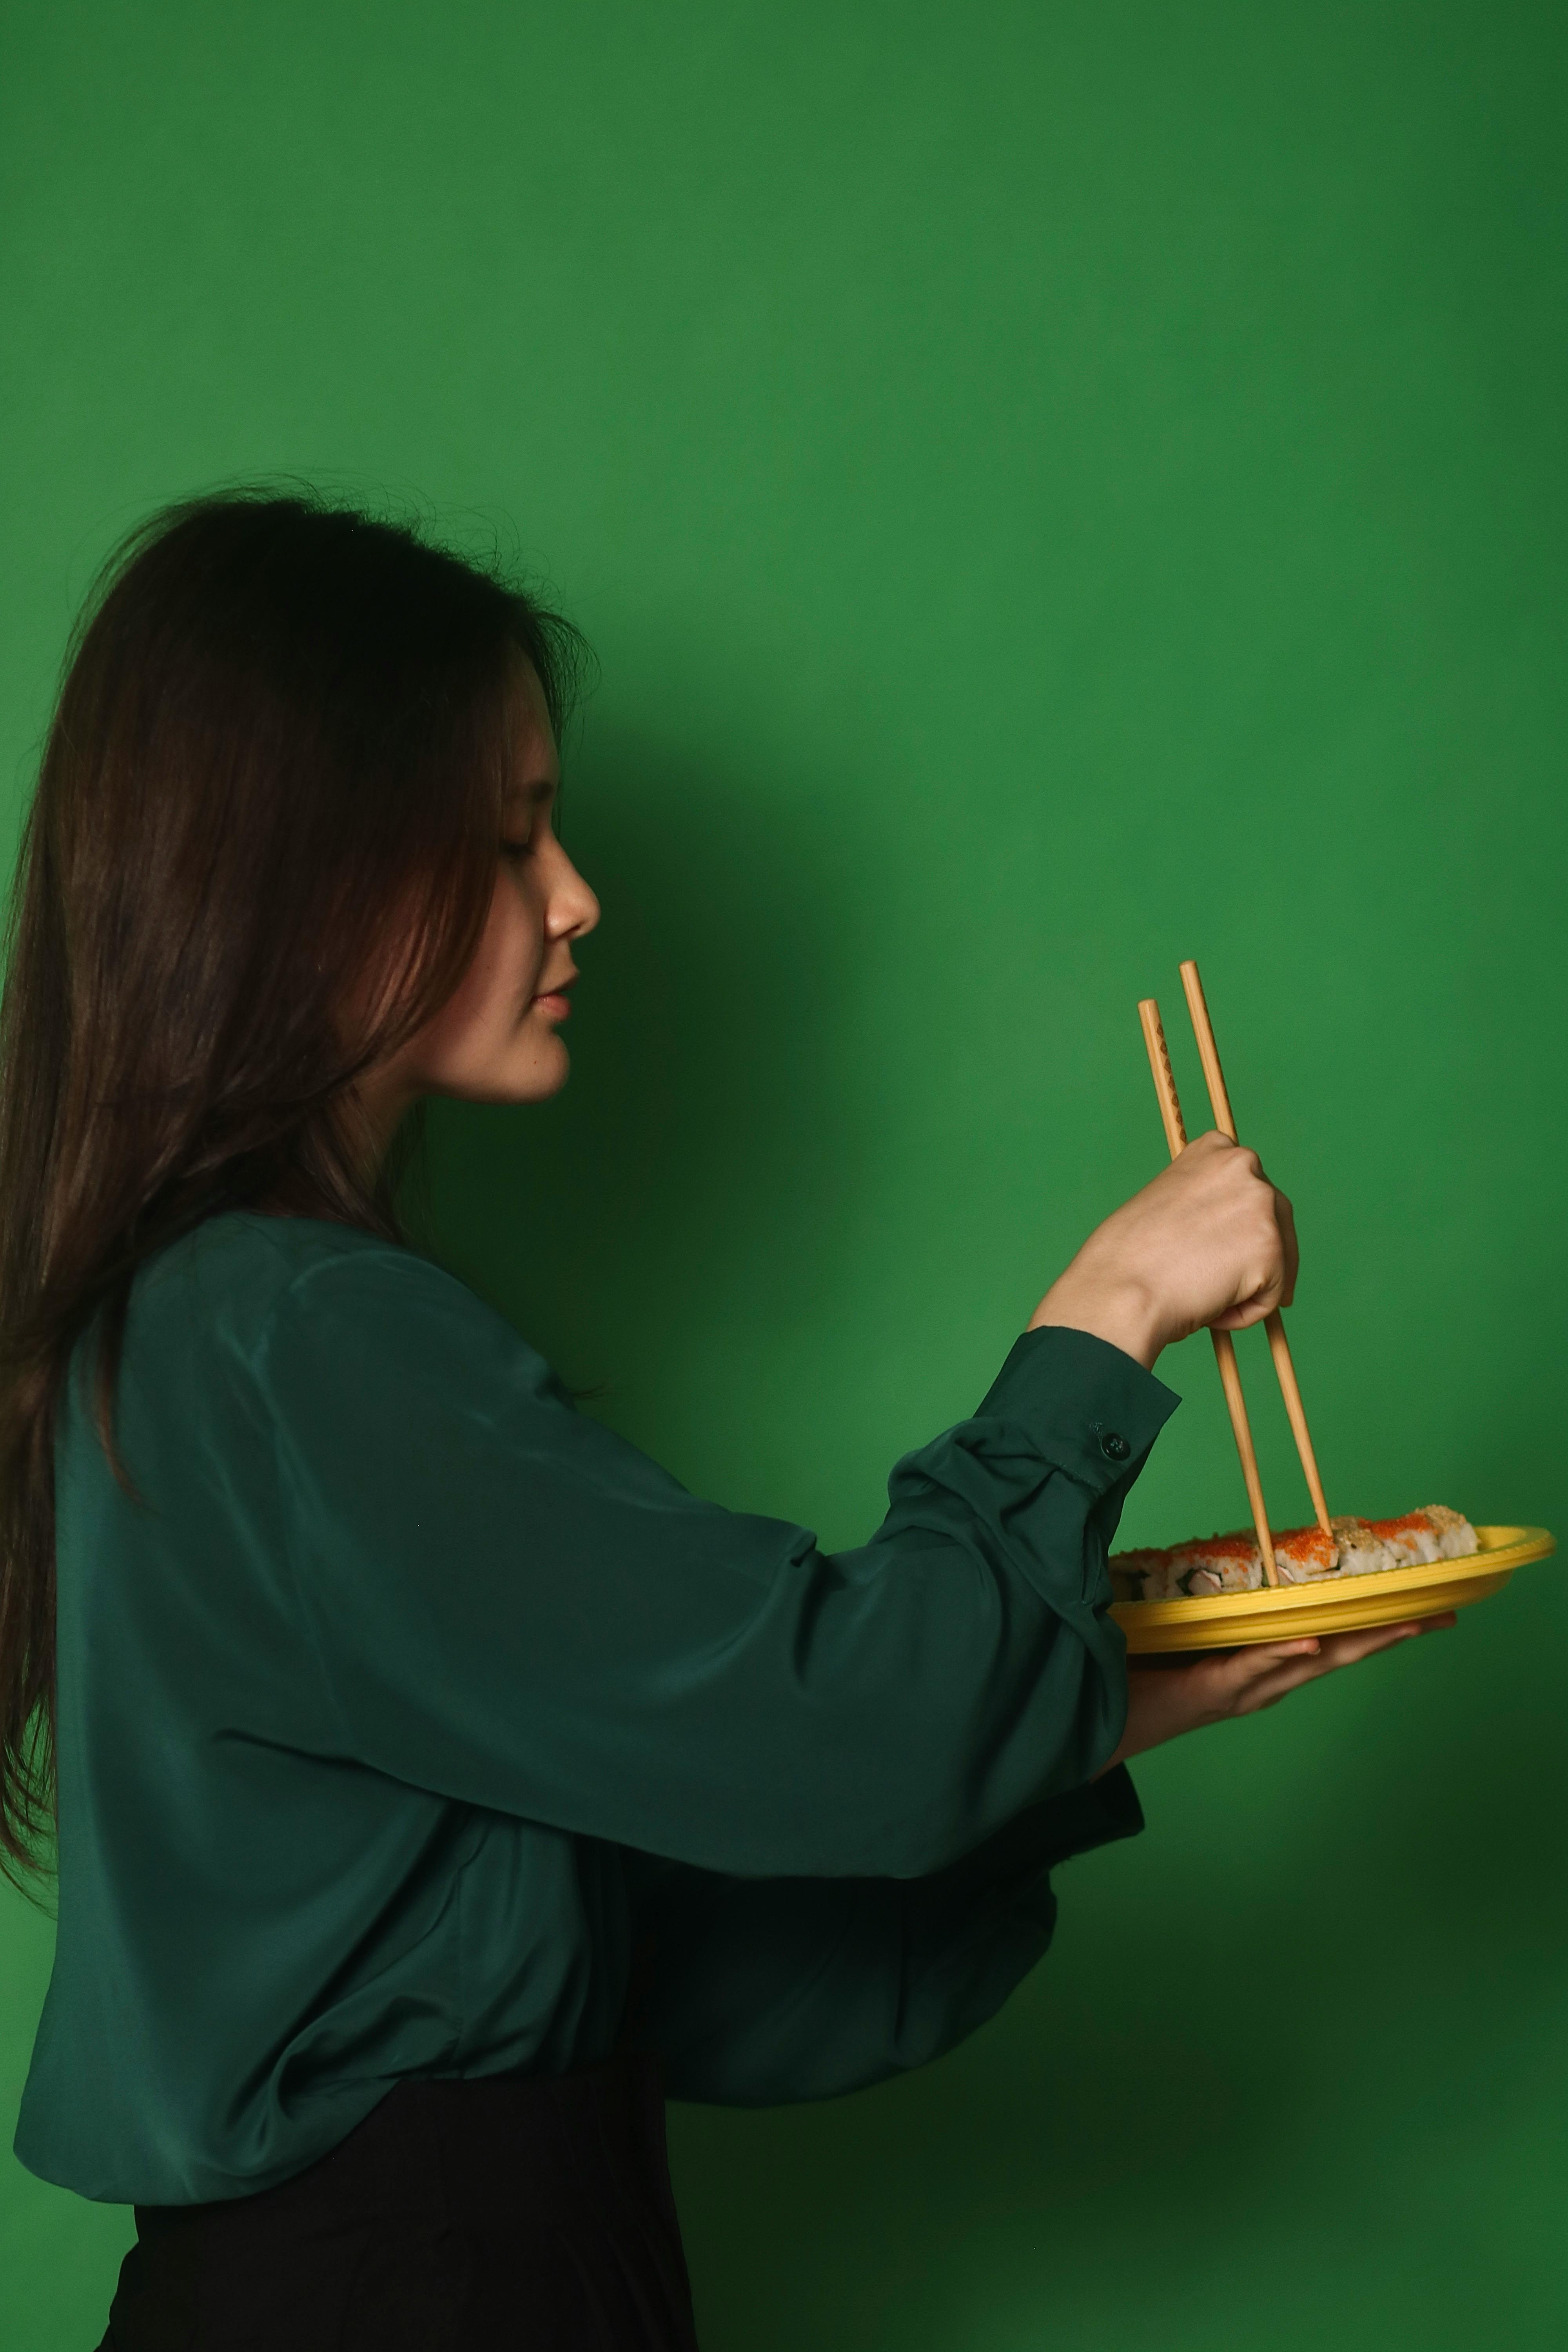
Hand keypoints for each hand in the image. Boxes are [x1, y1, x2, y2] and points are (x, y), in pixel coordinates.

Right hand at [1027, 1131, 1297, 1367]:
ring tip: (1206, 1299)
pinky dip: (1247, 1312)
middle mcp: (1245, 1167)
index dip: (1240, 1221)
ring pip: (1279, 1258)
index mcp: (1215, 1149)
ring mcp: (1261, 1207)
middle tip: (1228, 1284)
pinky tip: (1211, 1311)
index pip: (1249, 1183)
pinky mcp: (1272, 1249)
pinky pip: (1273, 1294)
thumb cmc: (1127, 1257)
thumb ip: (1203, 1204)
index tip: (1226, 1244)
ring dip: (1248, 1285)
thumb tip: (1231, 1234)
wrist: (1120, 1290)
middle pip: (1277, 1217)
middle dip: (1259, 1253)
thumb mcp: (1166, 1202)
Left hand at [1100, 1613, 1457, 1770]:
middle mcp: (1261, 1678)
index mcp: (1262, 1660)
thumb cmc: (1143, 1667)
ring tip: (1400, 1624)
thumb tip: (1235, 1552)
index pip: (1328, 1636)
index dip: (1373, 1621)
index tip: (1419, 1604)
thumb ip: (1217, 1597)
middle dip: (1389, 1633)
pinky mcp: (1209, 1690)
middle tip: (1441, 1616)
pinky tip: (1312, 1641)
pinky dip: (1282, 1655)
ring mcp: (1240, 1688)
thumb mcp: (1190, 1623)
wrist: (1101, 1718)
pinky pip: (1251, 1669)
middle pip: (1337, 1651)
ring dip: (1354, 1642)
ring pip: (1308, 1662)